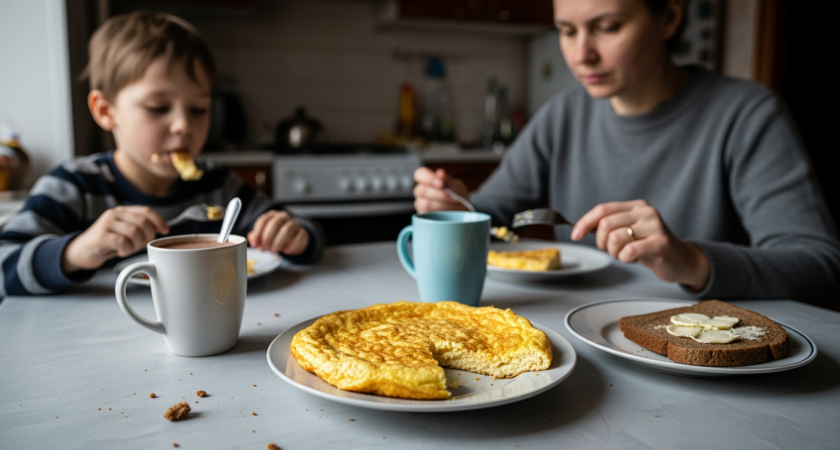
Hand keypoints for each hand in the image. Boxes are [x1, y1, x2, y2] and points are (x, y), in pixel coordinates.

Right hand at [63, 206, 168, 273]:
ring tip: (128, 249)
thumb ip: (139, 228)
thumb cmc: (107, 243)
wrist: (80, 251)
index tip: (165, 231)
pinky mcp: (101, 236)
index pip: (147, 211)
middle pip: (143, 223)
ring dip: (136, 245)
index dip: (159, 221)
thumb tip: (161, 229)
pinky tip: (121, 252)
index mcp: (123, 211)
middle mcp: (115, 214)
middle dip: (147, 237)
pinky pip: (123, 242)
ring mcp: (107, 224)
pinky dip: (126, 250)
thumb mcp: (124, 232)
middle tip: (139, 246)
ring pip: (135, 232)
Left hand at [247, 210, 308, 254]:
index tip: (255, 244)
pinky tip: (286, 251)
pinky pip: (298, 238)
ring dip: (278, 243)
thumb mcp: (264, 236)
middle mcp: (283, 217)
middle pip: (274, 224)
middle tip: (265, 248)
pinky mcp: (303, 232)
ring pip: (286, 230)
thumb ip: (256, 237)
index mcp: (272, 216)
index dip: (257, 233)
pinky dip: (291, 246)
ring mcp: (294, 223)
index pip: (263, 221)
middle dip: (267, 239)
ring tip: (274, 251)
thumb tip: (252, 239)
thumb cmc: (276, 236)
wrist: (294, 239)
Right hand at [413, 167, 469, 212]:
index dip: (428, 178)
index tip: (441, 183)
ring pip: (425, 204)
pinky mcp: (423, 216)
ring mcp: (420, 204)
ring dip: (443, 204)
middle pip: (422, 190)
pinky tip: (451, 212)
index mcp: (426, 179)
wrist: (462, 210)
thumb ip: (448, 181)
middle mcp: (420, 191)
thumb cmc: (457, 195)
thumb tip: (440, 173)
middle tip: (454, 197)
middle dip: (440, 194)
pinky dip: (442, 213)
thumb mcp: (457, 186)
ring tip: (455, 205)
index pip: (420, 174)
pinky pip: (429, 215)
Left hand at [571, 200, 709, 288]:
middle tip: (613, 250)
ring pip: (615, 238)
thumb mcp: (628, 232)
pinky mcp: (661, 243)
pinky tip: (633, 258)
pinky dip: (625, 258)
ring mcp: (655, 226)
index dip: (585, 222)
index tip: (575, 235)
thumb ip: (609, 226)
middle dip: (602, 243)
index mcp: (635, 206)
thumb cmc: (649, 247)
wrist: (679, 260)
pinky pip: (629, 250)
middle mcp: (646, 212)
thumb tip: (581, 228)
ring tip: (625, 254)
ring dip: (614, 252)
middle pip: (606, 224)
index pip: (603, 209)